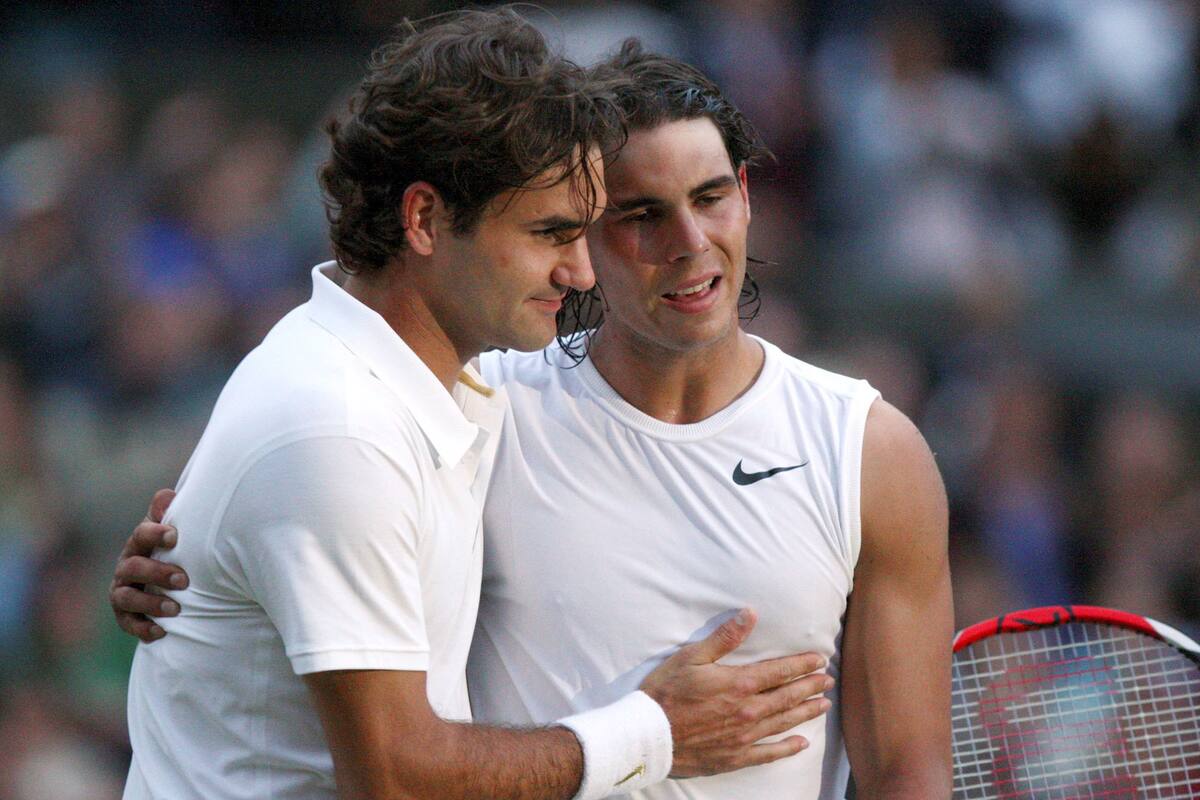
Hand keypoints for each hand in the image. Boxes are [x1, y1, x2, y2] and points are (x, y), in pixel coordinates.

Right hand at [109, 488, 188, 641]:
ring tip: (176, 609)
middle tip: (184, 580)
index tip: (175, 536)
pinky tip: (162, 632)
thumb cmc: (172, 551)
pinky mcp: (125, 616)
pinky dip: (144, 629)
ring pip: (127, 598)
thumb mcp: (171, 532)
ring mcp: (123, 592)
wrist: (164, 584)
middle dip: (157, 573)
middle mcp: (126, 567)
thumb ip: (168, 514)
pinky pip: (128, 625)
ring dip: (150, 604)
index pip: (140, 535)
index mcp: (139, 544)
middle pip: (133, 568)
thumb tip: (168, 495)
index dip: (155, 534)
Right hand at [639, 609, 832, 777]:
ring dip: (805, 712)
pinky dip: (787, 748)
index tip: (819, 660)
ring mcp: (744, 736)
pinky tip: (801, 744)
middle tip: (827, 681)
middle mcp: (749, 711)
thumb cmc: (666, 692)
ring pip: (784, 722)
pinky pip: (769, 753)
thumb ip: (724, 637)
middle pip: (788, 697)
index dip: (802, 665)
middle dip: (810, 687)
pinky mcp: (736, 756)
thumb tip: (750, 614)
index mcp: (739, 684)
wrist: (649, 734)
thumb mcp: (692, 656)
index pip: (780, 671)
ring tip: (823, 705)